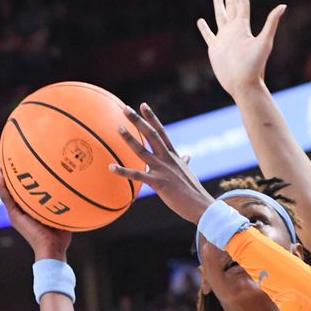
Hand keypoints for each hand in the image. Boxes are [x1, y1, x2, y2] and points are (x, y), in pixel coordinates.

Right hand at [0, 152, 71, 260]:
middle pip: (12, 183)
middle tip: (5, 151)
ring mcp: (16, 212)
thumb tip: (78, 186)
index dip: (20, 171)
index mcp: (30, 206)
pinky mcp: (15, 217)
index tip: (21, 155)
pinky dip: (3, 187)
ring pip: (5, 188)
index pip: (23, 185)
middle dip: (8, 167)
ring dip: (1, 172)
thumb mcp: (63, 212)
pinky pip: (7, 198)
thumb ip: (64, 200)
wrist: (53, 250)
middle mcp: (21, 208)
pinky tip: (0, 175)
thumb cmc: (62, 235)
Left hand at [111, 104, 213, 223]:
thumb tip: (187, 156)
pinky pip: (137, 175)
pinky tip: (110, 167)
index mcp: (173, 155)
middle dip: (138, 121)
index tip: (143, 105)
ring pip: (143, 151)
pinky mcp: (159, 183)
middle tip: (125, 109)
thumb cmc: (193, 191)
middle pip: (151, 135)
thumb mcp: (188, 172)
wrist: (200, 205)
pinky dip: (123, 171)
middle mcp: (168, 159)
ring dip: (130, 139)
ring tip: (118, 128)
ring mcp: (163, 170)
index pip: (161, 132)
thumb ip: (185, 161)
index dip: (152, 118)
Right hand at [197, 0, 285, 97]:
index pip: (242, 3)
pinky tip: (201, 21)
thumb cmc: (255, 66)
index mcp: (243, 27)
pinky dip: (204, 28)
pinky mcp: (215, 48)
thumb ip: (271, 23)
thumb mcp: (264, 42)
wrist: (243, 84)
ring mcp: (224, 39)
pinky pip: (208, 35)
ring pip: (219, 16)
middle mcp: (234, 30)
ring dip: (218, 4)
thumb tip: (283, 6)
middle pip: (231, 5)